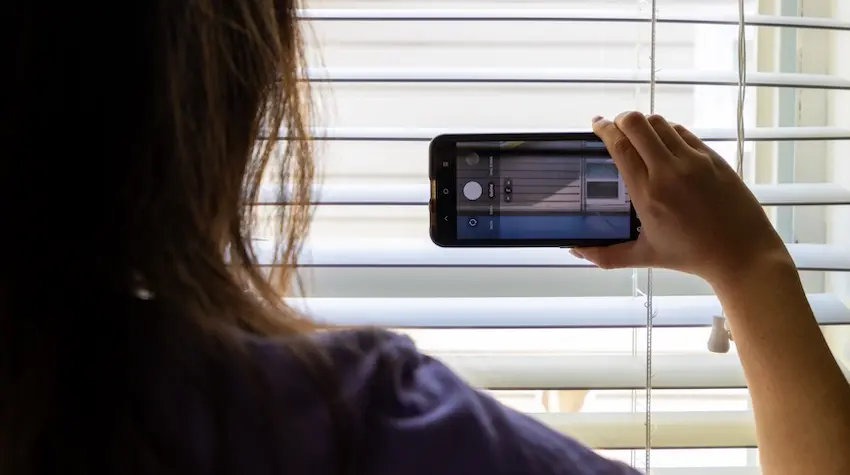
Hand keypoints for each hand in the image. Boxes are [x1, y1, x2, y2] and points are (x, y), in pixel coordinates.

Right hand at [572, 112, 790, 284]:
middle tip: (615, 126)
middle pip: (637, 124)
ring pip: (660, 122)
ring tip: (638, 133)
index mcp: (647, 194)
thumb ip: (605, 255)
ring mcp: (694, 161)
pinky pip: (683, 132)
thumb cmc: (692, 256)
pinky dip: (668, 130)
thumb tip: (576, 251)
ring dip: (644, 123)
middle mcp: (669, 172)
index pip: (619, 146)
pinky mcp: (713, 158)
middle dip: (621, 119)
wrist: (742, 254)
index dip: (604, 129)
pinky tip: (664, 142)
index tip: (596, 124)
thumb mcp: (644, 257)